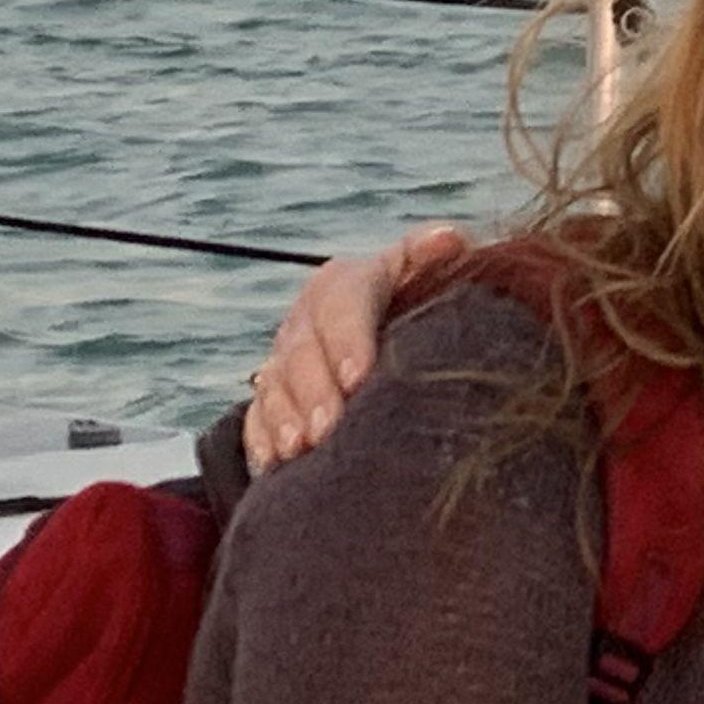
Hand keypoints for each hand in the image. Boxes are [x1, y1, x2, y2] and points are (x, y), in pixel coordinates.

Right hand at [244, 225, 466, 469]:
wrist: (393, 330)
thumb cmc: (425, 300)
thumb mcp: (431, 272)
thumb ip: (434, 255)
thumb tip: (449, 239)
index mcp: (349, 282)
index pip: (343, 303)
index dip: (348, 339)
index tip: (360, 378)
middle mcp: (309, 317)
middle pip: (302, 351)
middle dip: (314, 392)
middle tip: (328, 429)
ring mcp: (285, 357)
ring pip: (274, 386)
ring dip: (284, 419)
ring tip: (301, 450)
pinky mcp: (273, 395)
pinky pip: (255, 418)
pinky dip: (262, 441)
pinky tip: (275, 465)